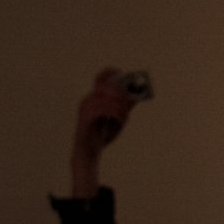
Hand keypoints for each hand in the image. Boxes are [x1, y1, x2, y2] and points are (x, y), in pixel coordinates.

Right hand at [70, 68, 136, 196]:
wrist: (89, 151)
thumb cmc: (102, 133)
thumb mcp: (118, 118)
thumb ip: (125, 106)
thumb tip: (137, 95)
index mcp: (94, 97)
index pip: (101, 78)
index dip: (112, 73)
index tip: (124, 73)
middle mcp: (88, 99)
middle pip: (107, 88)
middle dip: (121, 93)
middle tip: (132, 99)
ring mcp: (85, 108)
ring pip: (107, 99)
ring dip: (120, 106)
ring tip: (126, 115)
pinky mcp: (85, 117)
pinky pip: (103, 110)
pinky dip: (115, 114)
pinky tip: (121, 120)